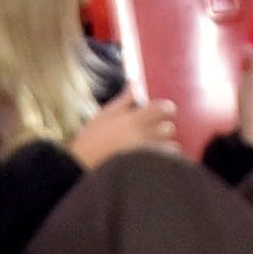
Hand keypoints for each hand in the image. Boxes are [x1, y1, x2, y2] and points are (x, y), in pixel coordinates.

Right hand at [68, 95, 183, 169]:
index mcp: (134, 120)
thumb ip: (124, 100)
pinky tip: (148, 162)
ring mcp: (147, 156)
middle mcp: (143, 137)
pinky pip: (165, 164)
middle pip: (169, 128)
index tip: (158, 112)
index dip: (164, 109)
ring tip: (148, 150)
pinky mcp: (147, 171)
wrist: (81, 169)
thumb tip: (135, 82)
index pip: (164, 108)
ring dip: (163, 147)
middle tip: (148, 133)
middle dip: (161, 129)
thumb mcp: (104, 116)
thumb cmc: (91, 140)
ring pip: (171, 147)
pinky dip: (161, 162)